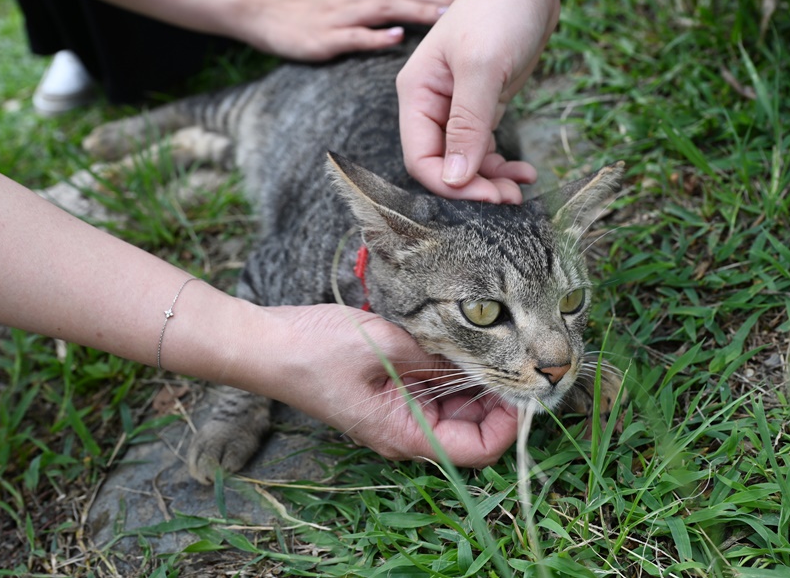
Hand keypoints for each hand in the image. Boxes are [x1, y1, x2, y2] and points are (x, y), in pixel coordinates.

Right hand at [246, 0, 456, 61]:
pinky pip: (354, 36)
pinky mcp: (324, 36)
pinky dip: (376, 37)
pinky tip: (396, 38)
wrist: (260, 7)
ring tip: (442, 19)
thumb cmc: (306, 4)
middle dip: (435, 1)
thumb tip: (414, 8)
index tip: (468, 1)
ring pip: (384, 10)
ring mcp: (339, 14)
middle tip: (467, 10)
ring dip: (414, 13)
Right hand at [252, 304, 518, 467]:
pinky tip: (458, 340)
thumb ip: (433, 354)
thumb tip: (481, 356)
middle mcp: (405, 430)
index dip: (509, 424)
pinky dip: (450, 369)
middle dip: (498, 398)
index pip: (477, 450)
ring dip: (475, 381)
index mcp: (403, 433)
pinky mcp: (390, 391)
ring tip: (492, 343)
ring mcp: (397, 411)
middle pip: (472, 429)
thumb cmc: (313, 351)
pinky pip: (433, 389)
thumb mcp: (382, 345)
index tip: (524, 386)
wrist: (265, 345)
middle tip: (517, 357)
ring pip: (455, 408)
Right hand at [397, 0, 575, 203]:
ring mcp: (457, 107)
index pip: (420, 158)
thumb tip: (454, 180)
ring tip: (521, 188)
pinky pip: (485, 147)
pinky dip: (502, 164)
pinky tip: (524, 170)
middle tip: (510, 199)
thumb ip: (467, 126)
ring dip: (491, 180)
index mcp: (417, 94)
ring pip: (466, 161)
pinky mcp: (483, 106)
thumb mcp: (483, 69)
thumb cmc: (499, 10)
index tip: (487, 196)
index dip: (450, 184)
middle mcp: (431, 105)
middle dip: (474, 187)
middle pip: (443, 164)